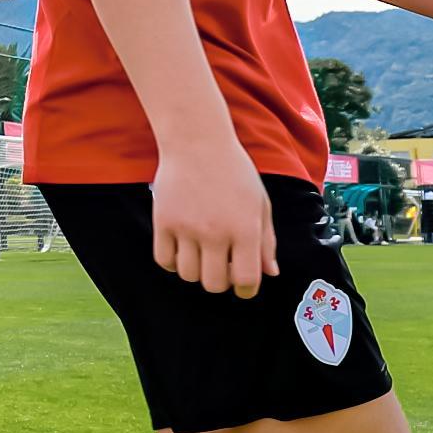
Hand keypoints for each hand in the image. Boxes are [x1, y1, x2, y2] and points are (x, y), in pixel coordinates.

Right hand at [150, 135, 279, 296]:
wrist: (197, 142)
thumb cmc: (234, 170)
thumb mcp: (260, 203)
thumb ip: (266, 240)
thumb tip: (270, 273)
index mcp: (245, 228)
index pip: (246, 279)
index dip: (246, 290)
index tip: (244, 288)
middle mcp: (215, 232)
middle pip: (214, 284)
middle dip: (221, 282)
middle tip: (221, 268)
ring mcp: (186, 228)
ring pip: (188, 275)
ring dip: (197, 271)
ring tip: (201, 256)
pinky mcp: (162, 222)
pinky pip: (164, 260)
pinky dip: (173, 263)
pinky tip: (182, 250)